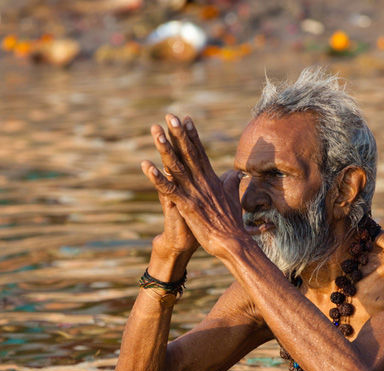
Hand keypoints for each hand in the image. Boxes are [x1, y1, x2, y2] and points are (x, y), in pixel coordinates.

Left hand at [140, 114, 244, 257]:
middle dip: (178, 133)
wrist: (233, 242)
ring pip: (176, 166)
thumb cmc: (232, 223)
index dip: (192, 135)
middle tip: (169, 116)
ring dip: (165, 148)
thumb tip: (237, 173)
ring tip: (155, 132)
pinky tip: (146, 166)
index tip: (185, 119)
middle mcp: (202, 181)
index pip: (200, 152)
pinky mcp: (186, 205)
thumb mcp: (233, 198)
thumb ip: (232, 183)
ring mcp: (194, 193)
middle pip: (188, 153)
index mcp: (212, 179)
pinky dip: (157, 177)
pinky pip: (168, 189)